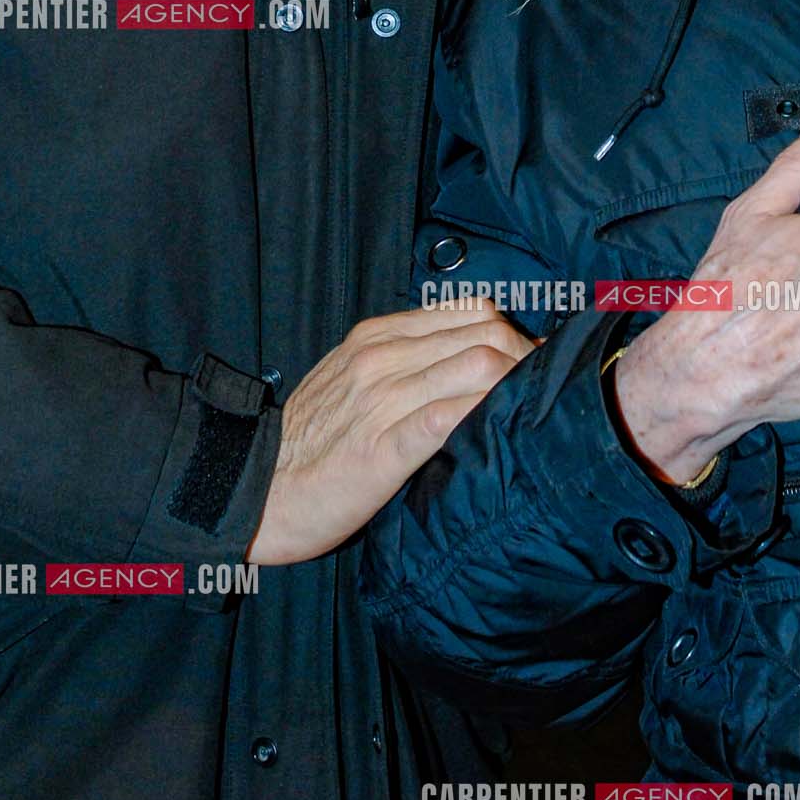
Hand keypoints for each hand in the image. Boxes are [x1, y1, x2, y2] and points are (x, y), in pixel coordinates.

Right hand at [248, 299, 534, 562]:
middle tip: (545, 389)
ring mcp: (381, 401)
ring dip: (517, 385)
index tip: (533, 363)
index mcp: (378, 336)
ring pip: (475, 367)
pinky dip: (482, 414)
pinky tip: (502, 427)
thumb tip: (469, 355)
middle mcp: (383, 358)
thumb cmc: (311, 440)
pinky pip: (445, 417)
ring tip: (534, 410)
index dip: (513, 334)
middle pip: (484, 334)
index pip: (471, 311)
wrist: (255, 488)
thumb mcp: (353, 377)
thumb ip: (404, 359)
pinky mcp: (381, 450)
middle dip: (527, 358)